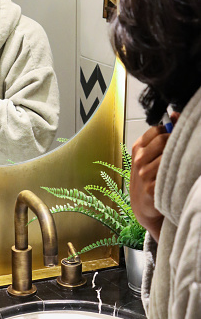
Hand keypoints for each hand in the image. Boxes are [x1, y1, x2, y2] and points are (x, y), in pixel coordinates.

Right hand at [130, 118, 176, 241]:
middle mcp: (139, 159)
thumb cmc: (148, 176)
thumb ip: (161, 134)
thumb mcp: (150, 154)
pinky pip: (170, 174)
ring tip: (179, 165)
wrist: (142, 205)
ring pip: (168, 156)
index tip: (176, 137)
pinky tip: (176, 176)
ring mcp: (144, 174)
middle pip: (163, 140)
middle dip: (174, 143)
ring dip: (177, 159)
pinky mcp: (151, 187)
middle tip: (180, 152)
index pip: (157, 130)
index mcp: (138, 148)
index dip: (170, 131)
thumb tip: (175, 114)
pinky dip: (176, 173)